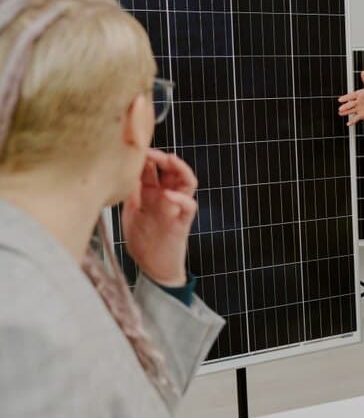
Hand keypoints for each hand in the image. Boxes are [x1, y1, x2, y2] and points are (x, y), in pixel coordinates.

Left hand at [122, 149, 196, 286]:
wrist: (153, 268)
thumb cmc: (143, 243)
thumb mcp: (130, 213)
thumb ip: (129, 195)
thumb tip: (120, 174)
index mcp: (152, 194)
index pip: (153, 169)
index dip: (146, 157)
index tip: (134, 148)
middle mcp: (166, 197)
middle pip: (172, 170)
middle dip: (163, 158)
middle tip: (151, 152)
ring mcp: (177, 208)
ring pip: (187, 182)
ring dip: (180, 169)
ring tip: (169, 161)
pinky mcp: (183, 222)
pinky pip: (189, 206)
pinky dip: (181, 198)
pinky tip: (168, 195)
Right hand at [337, 71, 363, 126]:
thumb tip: (363, 72)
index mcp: (358, 95)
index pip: (351, 96)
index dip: (346, 98)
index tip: (340, 99)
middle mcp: (356, 102)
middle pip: (350, 104)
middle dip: (345, 106)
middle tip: (340, 108)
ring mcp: (358, 109)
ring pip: (351, 111)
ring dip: (346, 112)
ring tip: (340, 113)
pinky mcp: (360, 115)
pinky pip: (356, 118)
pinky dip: (352, 121)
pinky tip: (348, 124)